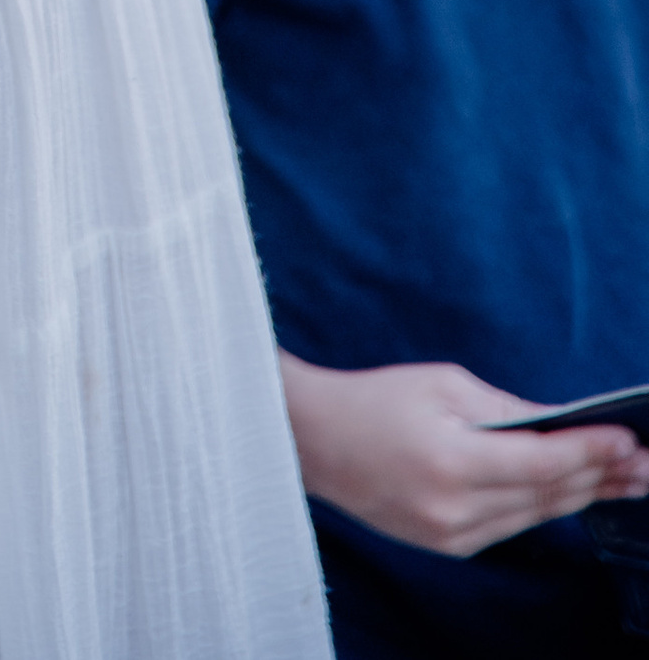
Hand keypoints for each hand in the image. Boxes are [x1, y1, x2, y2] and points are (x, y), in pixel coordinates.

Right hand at [281, 352, 648, 556]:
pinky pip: (511, 525)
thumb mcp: (442, 384)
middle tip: (644, 462)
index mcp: (452, 460)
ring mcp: (452, 535)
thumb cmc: (376, 398)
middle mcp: (455, 509)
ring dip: (582, 494)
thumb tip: (563, 426)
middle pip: (549, 495)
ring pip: (536, 515)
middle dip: (602, 476)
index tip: (630, 439)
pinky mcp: (448, 545)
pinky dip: (543, 504)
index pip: (543, 463)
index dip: (592, 452)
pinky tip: (573, 489)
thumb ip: (506, 409)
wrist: (313, 442)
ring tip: (625, 478)